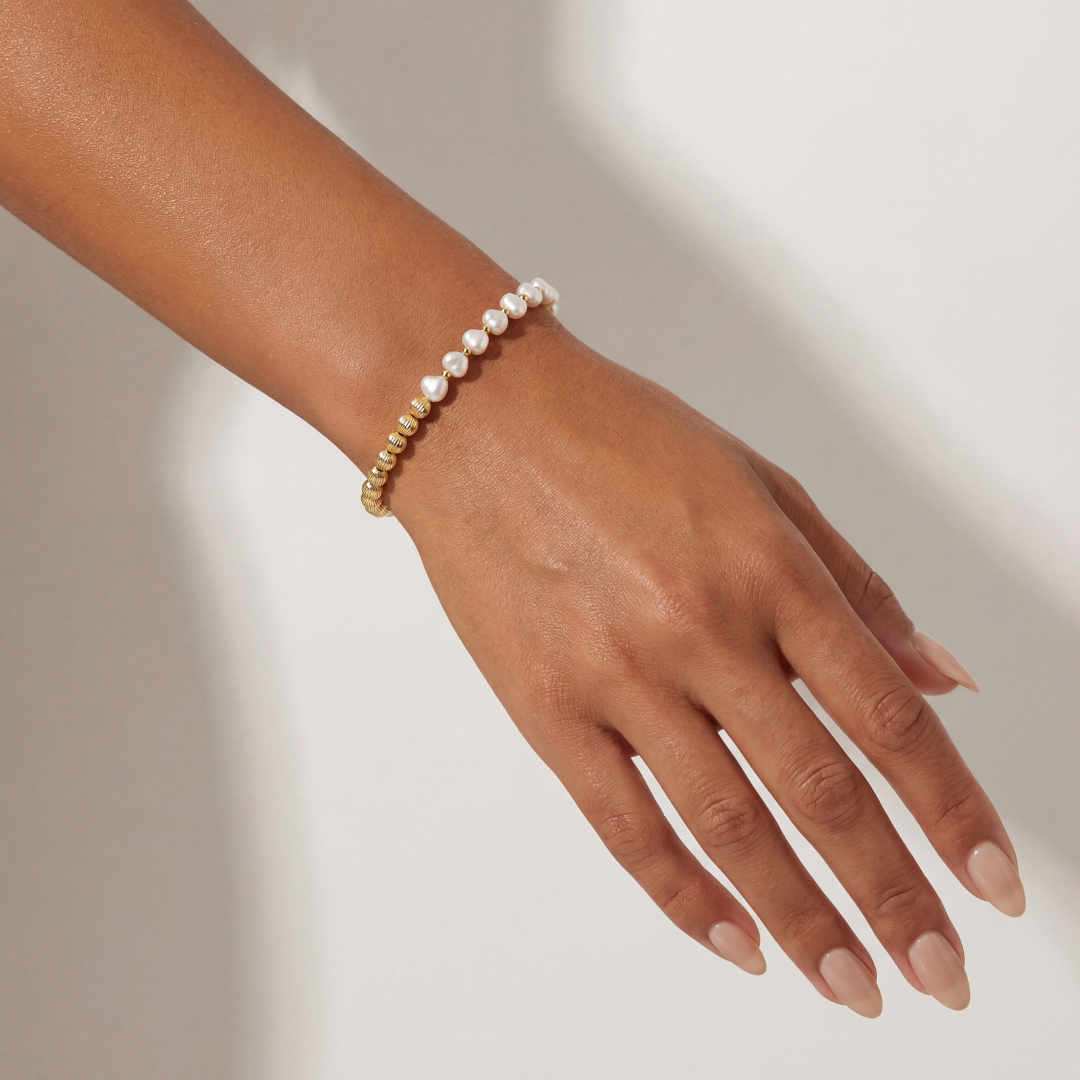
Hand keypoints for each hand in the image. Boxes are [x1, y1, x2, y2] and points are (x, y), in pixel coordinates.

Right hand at [393, 316, 1023, 1016]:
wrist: (480, 419)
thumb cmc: (620, 436)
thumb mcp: (759, 485)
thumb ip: (854, 585)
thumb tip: (939, 678)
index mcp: (768, 569)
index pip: (886, 716)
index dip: (952, 811)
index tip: (994, 881)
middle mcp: (702, 631)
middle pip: (821, 792)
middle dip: (893, 896)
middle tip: (940, 973)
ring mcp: (618, 676)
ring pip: (730, 828)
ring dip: (803, 920)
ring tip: (854, 984)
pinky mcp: (547, 708)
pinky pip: (625, 825)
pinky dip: (685, 897)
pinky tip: (737, 942)